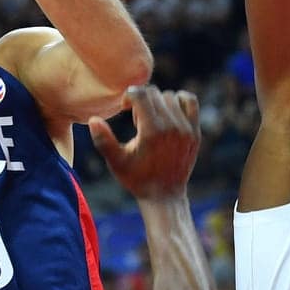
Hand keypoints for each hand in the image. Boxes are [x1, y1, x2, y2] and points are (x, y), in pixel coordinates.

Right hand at [88, 86, 200, 200]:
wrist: (164, 195)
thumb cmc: (137, 178)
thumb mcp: (116, 162)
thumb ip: (103, 140)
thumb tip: (93, 119)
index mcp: (152, 131)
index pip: (141, 94)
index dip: (129, 96)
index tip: (125, 108)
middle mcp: (172, 126)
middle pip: (154, 93)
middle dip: (142, 101)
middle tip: (138, 121)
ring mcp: (186, 129)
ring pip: (170, 96)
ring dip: (158, 102)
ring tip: (152, 120)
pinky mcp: (195, 132)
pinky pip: (190, 102)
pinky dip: (178, 100)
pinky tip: (168, 112)